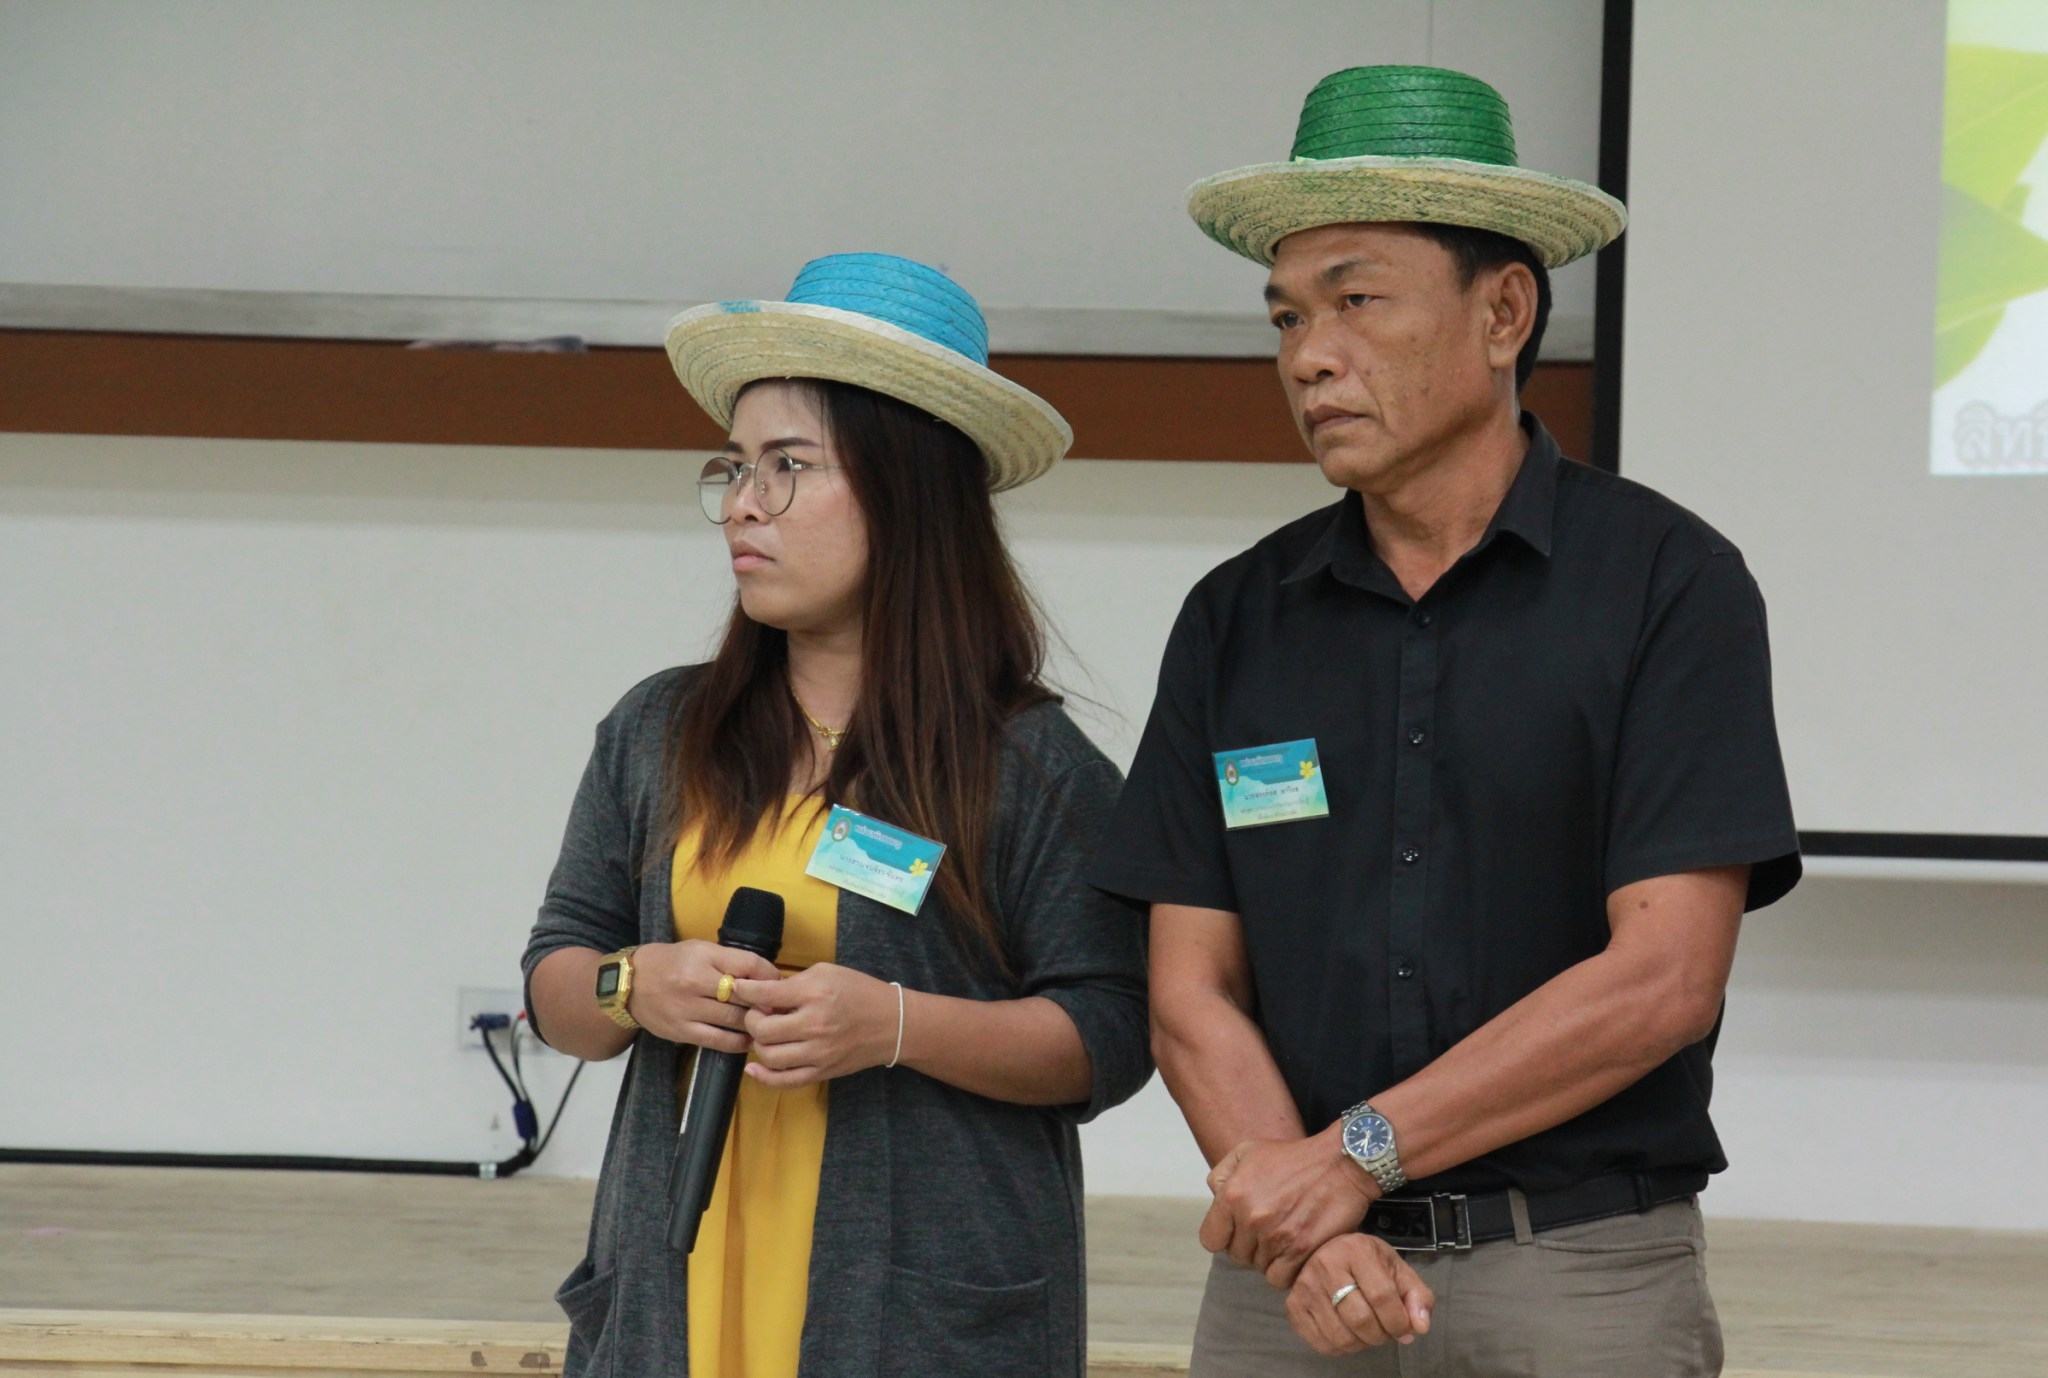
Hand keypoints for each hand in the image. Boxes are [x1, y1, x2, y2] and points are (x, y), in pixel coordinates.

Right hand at [625, 939, 781, 1052]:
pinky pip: (718, 1041)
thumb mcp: (701, 950)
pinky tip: (748, 1041)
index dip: (771, 976)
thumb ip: (732, 962)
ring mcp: (688, 1009)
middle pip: (744, 996)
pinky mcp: (682, 1031)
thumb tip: (769, 978)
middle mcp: (695, 982)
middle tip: (781, 1010)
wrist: (630, 983)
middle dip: (766, 1004)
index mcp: (704, 956)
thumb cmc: (672, 962)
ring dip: (755, 1024)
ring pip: (734, 1020)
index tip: (780, 984)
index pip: (749, 965)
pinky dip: (738, 1043)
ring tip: (768, 1026)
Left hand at [733, 964, 897, 1087]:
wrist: (892, 1023)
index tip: (737, 988)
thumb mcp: (827, 973)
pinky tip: (753, 1067)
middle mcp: (815, 1025)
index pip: (766, 994)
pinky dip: (763, 1076)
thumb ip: (793, 983)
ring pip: (769, 1056)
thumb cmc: (858, 991)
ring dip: (758, 1044)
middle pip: (762, 1029)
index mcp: (815, 994)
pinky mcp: (822, 1072)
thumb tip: (761, 994)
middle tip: (757, 1012)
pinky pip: (785, 1081)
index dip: (744, 990)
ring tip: (764, 1034)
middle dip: (751, 1018)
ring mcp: (818, 1053)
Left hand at [1200, 1130, 1379, 1287]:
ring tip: (1286, 1238)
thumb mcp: (1248, 1150)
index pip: (1211, 1240)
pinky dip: (1288, 1271)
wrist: (1340, 1162)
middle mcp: (1251, 1217)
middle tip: (1270, 1232)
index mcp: (1233, 1194)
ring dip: (1271, 1258)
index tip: (1240, 1231)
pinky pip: (1281, 1279)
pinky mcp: (1301, 1249)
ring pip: (1260, 1269)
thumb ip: (1222, 1174)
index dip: (1225, 1237)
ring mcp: (1276, 1236)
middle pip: (1237, 1257)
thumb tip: (1215, 1197)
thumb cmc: (1294, 1157)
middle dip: (1251, 1247)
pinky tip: (1296, 1254)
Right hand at [1285, 1234, 1432, 1355]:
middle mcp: (1326, 1264)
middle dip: (1381, 1335)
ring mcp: (1305, 1286)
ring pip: (1341, 1336)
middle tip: (1386, 1332)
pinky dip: (1342, 1349)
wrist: (1330, 1253)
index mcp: (1356, 1250)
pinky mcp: (1293, 1306)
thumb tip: (1419, 1327)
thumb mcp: (1398, 1271)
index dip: (1399, 1321)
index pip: (1382, 1296)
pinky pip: (1322, 1344)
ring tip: (1368, 1332)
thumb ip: (1417, 1297)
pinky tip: (1349, 1334)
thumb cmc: (1368, 1263)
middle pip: (1360, 1319)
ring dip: (1362, 1344)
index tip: (1405, 1330)